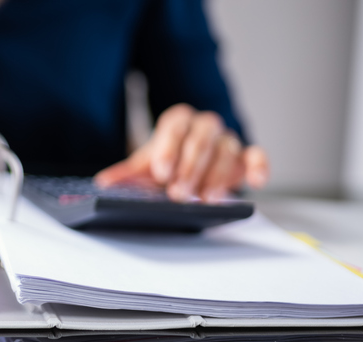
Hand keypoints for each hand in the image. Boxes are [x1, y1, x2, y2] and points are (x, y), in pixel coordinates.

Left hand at [94, 103, 268, 202]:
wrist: (187, 162)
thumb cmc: (167, 162)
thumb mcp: (145, 166)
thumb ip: (126, 174)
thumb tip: (103, 183)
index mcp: (178, 121)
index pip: (175, 127)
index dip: (168, 149)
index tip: (161, 172)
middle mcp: (204, 126)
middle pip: (201, 139)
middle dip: (189, 167)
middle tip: (178, 192)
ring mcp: (226, 140)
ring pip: (227, 150)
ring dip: (216, 176)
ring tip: (204, 199)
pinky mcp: (244, 157)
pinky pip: (257, 156)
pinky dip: (259, 166)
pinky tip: (256, 182)